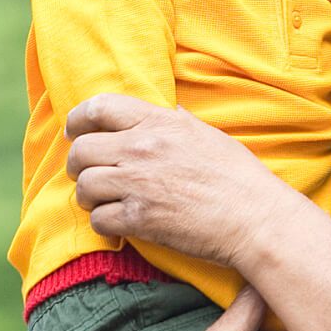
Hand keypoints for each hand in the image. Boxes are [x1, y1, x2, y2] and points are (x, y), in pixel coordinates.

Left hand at [64, 93, 310, 267]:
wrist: (257, 219)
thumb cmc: (239, 177)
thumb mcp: (205, 134)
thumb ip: (175, 121)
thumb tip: (160, 109)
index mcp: (159, 122)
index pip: (99, 107)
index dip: (78, 119)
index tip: (74, 131)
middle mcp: (143, 148)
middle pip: (81, 150)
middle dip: (77, 164)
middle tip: (86, 173)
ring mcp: (139, 183)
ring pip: (84, 186)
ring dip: (89, 197)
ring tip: (103, 201)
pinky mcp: (140, 218)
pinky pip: (98, 219)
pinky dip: (104, 223)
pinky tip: (119, 223)